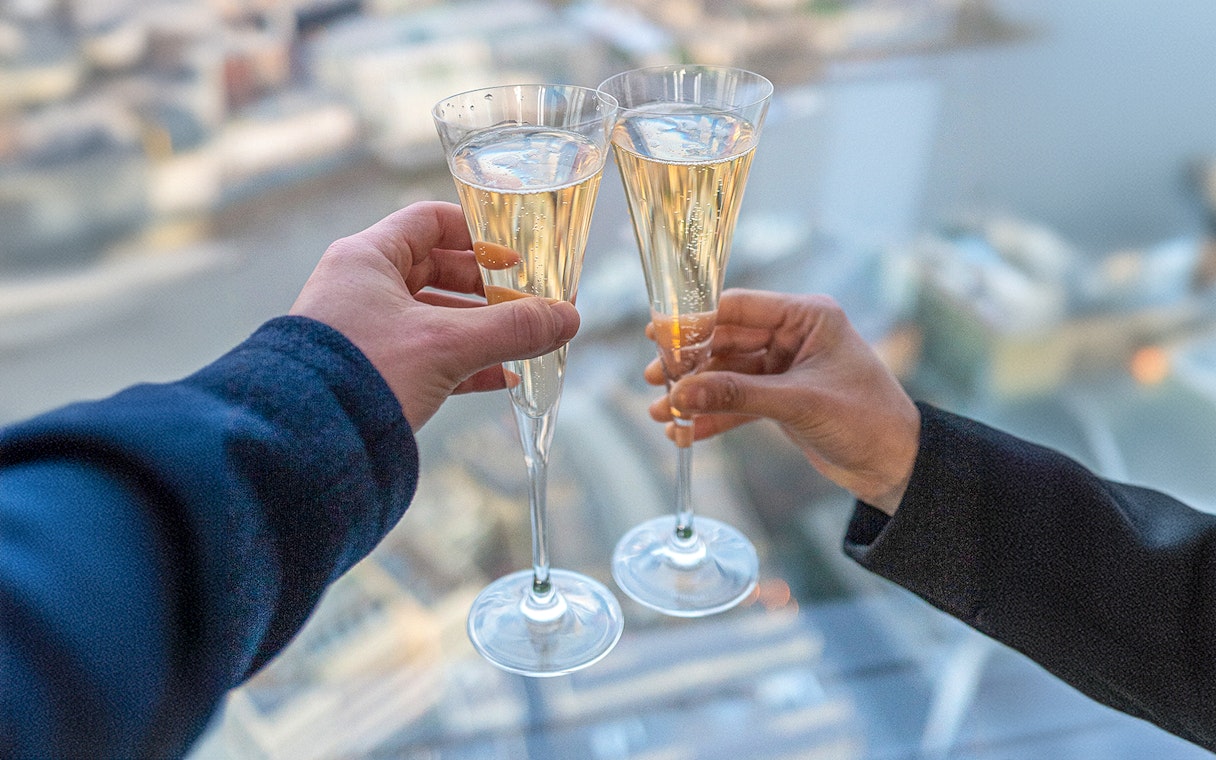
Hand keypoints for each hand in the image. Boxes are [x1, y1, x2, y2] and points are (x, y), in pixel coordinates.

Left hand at [290, 202, 577, 430]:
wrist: (302, 445)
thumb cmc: (364, 374)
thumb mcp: (447, 344)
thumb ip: (512, 328)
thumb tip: (569, 318)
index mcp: (368, 259)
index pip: (430, 222)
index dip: (477, 235)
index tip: (515, 259)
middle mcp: (361, 288)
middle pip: (437, 272)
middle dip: (488, 291)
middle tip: (528, 305)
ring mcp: (363, 332)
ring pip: (435, 319)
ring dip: (481, 331)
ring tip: (523, 344)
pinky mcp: (370, 372)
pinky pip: (426, 357)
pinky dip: (464, 364)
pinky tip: (501, 379)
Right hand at [646, 289, 918, 513]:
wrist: (896, 466)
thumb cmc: (867, 421)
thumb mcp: (800, 403)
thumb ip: (738, 395)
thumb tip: (682, 393)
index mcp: (807, 317)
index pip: (739, 308)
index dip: (696, 322)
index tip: (658, 335)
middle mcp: (792, 336)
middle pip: (724, 341)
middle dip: (689, 365)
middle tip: (655, 380)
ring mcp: (783, 368)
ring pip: (725, 374)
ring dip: (694, 394)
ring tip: (661, 413)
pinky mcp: (778, 399)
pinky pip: (735, 401)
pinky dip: (710, 416)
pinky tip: (684, 433)